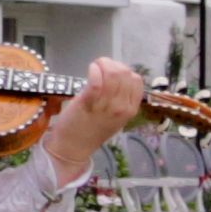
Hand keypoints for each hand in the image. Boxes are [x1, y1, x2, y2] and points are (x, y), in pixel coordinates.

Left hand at [45, 58, 149, 181]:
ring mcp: (106, 106)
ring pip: (112, 74)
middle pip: (125, 73)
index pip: (136, 80)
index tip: (111, 71)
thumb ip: (119, 97)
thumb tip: (116, 74)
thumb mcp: (114, 115)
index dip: (124, 70)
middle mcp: (122, 107)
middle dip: (112, 64)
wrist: (74, 147)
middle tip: (100, 67)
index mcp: (131, 109)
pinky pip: (96, 81)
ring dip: (102, 64)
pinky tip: (90, 70)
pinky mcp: (88, 103)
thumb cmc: (92, 128)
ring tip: (94, 68)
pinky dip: (94, 71)